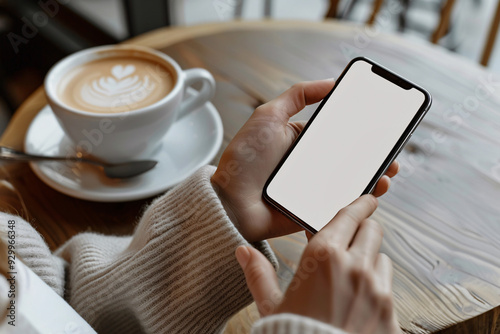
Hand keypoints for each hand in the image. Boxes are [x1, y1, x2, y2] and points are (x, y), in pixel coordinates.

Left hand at [211, 80, 399, 241]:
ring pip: (353, 181)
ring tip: (389, 168)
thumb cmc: (245, 159)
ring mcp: (316, 189)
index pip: (339, 133)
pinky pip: (344, 205)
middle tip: (392, 148)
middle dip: (375, 152)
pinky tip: (376, 188)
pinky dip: (363, 198)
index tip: (381, 123)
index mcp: (303, 142)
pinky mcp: (317, 210)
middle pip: (351, 157)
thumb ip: (297, 96)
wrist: (230, 202)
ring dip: (376, 174)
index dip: (361, 128)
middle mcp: (313, 164)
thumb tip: (331, 82)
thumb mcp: (268, 116)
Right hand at [236, 195, 400, 333]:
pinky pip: (390, 286)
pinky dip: (378, 285)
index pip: (349, 215)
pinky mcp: (391, 312)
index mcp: (323, 257)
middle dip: (363, 230)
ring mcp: (377, 289)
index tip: (366, 198)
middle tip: (353, 238)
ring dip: (370, 260)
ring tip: (353, 276)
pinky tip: (361, 299)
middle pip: (372, 230)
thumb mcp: (271, 305)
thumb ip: (258, 273)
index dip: (360, 203)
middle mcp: (354, 266)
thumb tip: (243, 250)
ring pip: (382, 257)